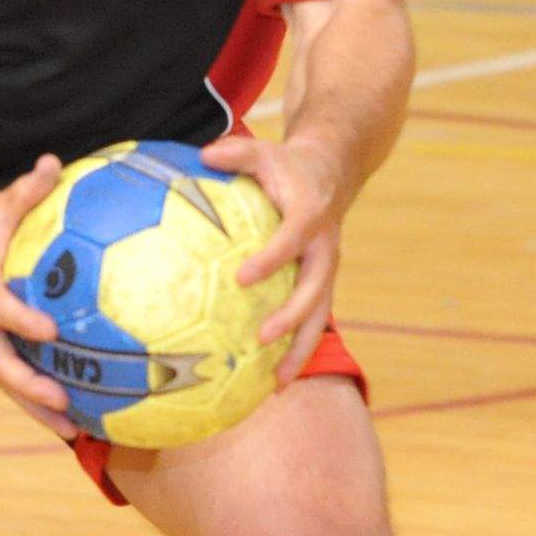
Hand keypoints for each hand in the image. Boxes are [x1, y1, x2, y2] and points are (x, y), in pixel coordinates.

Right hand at [0, 155, 75, 433]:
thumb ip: (28, 189)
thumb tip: (54, 163)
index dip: (21, 320)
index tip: (51, 332)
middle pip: (0, 364)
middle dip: (30, 389)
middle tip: (65, 403)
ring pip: (9, 381)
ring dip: (38, 409)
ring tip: (76, 432)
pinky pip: (17, 376)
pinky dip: (42, 398)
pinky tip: (78, 415)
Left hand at [201, 130, 346, 381]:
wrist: (332, 171)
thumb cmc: (286, 164)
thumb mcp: (264, 150)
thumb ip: (235, 153)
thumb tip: (202, 154)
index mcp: (309, 214)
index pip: (292, 239)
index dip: (271, 258)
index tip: (241, 278)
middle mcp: (324, 248)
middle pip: (315, 289)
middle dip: (292, 317)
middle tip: (261, 339)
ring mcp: (325, 270)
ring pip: (319, 315)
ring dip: (300, 350)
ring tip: (277, 384)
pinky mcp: (320, 283)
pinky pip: (312, 320)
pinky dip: (296, 349)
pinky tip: (270, 380)